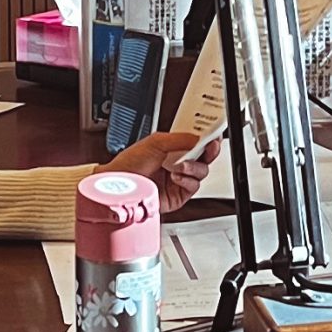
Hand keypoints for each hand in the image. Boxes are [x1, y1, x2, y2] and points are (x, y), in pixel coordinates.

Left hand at [101, 131, 218, 215]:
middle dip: (210, 152)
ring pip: (202, 173)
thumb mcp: (156, 142)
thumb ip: (181, 138)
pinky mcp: (178, 196)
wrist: (118, 186)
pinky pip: (193, 187)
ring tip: (181, 166)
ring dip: (194, 167)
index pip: (197, 143)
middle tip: (210, 147)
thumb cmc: (128, 164)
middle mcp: (177, 164)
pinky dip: (187, 181)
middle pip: (204, 158)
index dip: (207, 139)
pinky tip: (176, 177)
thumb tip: (199, 138)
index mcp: (173, 149)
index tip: (213, 135)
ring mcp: (179, 180)